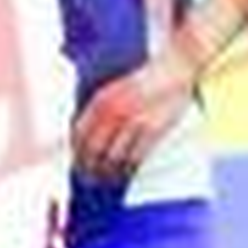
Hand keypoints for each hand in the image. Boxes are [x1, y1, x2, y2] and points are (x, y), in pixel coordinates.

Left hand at [72, 47, 198, 181]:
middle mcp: (114, 111)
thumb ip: (99, 110)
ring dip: (107, 172)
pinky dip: (127, 169)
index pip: (78, 133)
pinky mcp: (153, 130)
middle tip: (87, 177)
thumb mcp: (114, 89)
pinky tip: (124, 173)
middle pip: (93, 149)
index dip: (75, 152)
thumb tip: (83, 134)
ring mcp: (133, 121)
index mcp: (100, 100)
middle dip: (87, 167)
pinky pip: (135, 157)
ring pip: (113, 158)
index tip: (75, 161)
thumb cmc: (143, 82)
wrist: (173, 69)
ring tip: (104, 179)